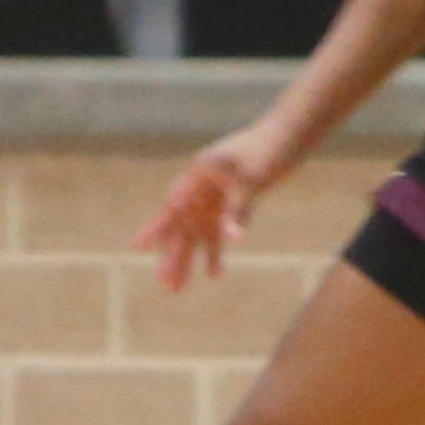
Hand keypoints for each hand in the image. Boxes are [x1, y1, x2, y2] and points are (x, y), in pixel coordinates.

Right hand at [135, 122, 292, 291]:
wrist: (288, 135)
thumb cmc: (268, 150)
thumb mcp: (253, 180)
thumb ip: (239, 211)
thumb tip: (232, 240)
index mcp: (199, 174)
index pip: (174, 206)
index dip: (155, 228)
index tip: (137, 246)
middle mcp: (202, 188)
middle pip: (183, 226)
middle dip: (173, 254)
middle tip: (164, 283)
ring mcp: (215, 197)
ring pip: (197, 233)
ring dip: (189, 259)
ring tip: (177, 289)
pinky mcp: (231, 204)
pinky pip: (219, 232)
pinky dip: (216, 252)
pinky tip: (215, 274)